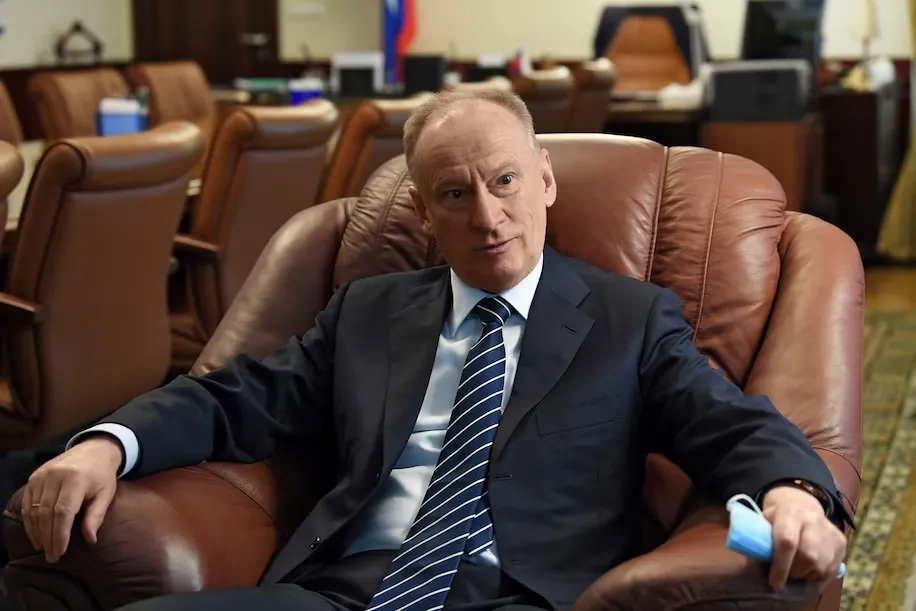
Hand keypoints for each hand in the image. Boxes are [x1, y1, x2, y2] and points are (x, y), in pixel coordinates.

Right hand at [20, 436, 122, 562]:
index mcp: (76, 479)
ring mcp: (42, 475)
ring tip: (44, 548)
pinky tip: (36, 534)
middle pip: (46, 513)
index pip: (63, 512)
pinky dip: (29, 521)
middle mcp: (56, 476)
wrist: (93, 450)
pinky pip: (27, 502)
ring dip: (37, 532)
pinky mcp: (34, 477)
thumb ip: (96, 516)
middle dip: (48, 538)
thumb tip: (90, 540)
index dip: (59, 534)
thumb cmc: (102, 475)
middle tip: (52, 556)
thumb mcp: (106, 494)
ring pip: (33, 510)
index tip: (59, 552)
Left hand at [762, 485, 846, 589]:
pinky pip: (832, 569)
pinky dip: (819, 576)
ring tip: (797, 571)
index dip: (780, 565)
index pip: (787, 541)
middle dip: (794, 572)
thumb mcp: (764, 521)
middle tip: (786, 576)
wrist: (801, 505)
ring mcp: (830, 531)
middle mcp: (813, 520)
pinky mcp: (841, 542)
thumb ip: (759, 538)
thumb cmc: (777, 518)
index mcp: (790, 513)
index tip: (774, 582)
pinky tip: (809, 570)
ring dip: (807, 575)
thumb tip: (753, 560)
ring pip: (821, 566)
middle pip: (807, 556)